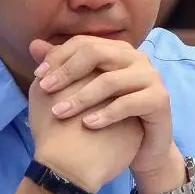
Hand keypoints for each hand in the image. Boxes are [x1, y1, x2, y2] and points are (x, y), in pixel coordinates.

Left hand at [30, 36, 176, 182]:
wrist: (142, 149)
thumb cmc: (111, 119)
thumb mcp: (84, 92)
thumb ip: (63, 68)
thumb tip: (34, 45)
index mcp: (118, 51)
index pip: (84, 43)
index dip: (58, 57)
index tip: (38, 76)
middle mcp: (137, 58)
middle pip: (96, 53)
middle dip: (66, 72)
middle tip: (45, 89)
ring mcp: (151, 78)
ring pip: (110, 80)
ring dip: (81, 97)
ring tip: (60, 112)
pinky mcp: (160, 100)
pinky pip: (129, 103)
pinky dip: (105, 114)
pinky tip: (86, 125)